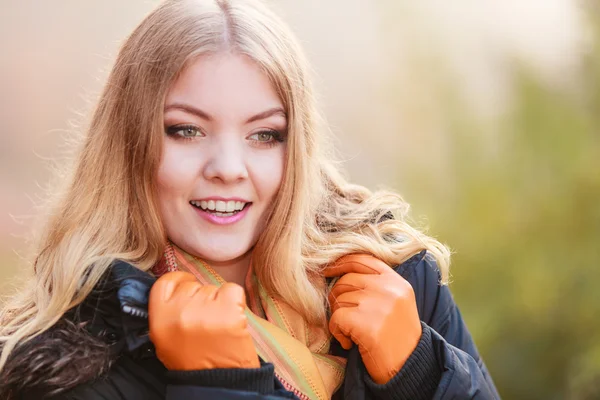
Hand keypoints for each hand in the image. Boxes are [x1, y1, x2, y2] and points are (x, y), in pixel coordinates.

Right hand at [148, 271, 259, 370]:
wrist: (219, 382)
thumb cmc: (192, 362)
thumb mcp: (165, 340)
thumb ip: (166, 313)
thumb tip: (176, 288)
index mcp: (160, 319)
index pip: (165, 282)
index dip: (178, 281)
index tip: (187, 285)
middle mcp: (180, 312)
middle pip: (192, 285)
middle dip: (200, 297)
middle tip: (206, 319)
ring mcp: (205, 310)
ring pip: (213, 288)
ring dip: (218, 301)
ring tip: (218, 325)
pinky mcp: (229, 310)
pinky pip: (232, 290)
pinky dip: (235, 300)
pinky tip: (232, 318)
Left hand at [324, 254, 421, 383]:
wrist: (410, 368)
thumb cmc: (397, 337)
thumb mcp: (394, 302)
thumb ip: (374, 285)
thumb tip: (338, 273)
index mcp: (396, 281)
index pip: (362, 259)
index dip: (340, 262)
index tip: (328, 269)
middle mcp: (389, 288)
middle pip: (345, 280)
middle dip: (338, 298)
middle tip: (346, 318)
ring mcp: (379, 305)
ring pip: (339, 299)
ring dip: (339, 318)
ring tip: (353, 333)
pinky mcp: (367, 323)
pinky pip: (336, 318)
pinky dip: (337, 332)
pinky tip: (350, 343)